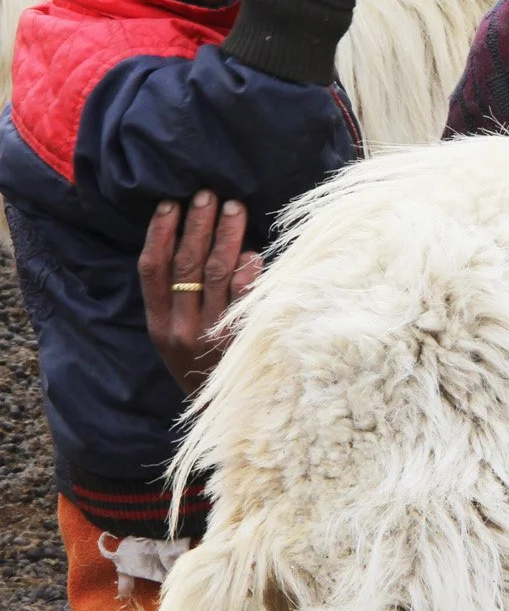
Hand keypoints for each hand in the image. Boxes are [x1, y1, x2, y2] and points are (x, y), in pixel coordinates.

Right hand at [138, 191, 261, 396]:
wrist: (226, 417)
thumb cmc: (202, 366)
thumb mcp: (177, 337)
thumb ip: (181, 298)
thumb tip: (202, 243)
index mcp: (158, 325)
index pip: (152, 271)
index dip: (159, 234)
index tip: (169, 204)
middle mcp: (181, 330)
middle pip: (186, 265)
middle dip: (197, 225)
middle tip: (208, 194)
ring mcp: (212, 336)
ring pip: (217, 275)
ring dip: (226, 237)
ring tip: (234, 208)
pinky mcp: (242, 342)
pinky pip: (244, 301)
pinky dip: (249, 274)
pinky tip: (254, 254)